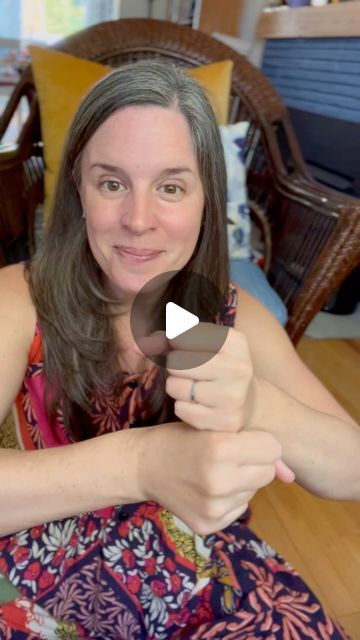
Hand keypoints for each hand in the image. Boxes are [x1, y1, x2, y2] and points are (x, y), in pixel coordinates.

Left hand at [138, 325, 294, 484]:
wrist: (248, 402)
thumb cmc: (217, 366)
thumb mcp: (203, 343)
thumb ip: (167, 338)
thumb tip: (137, 345)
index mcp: (235, 342)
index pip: (181, 335)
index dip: (174, 342)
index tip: (182, 347)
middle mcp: (238, 367)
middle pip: (175, 362)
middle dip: (174, 366)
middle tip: (188, 371)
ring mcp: (233, 396)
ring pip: (175, 386)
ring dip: (177, 387)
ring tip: (193, 387)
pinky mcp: (224, 421)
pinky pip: (181, 409)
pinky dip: (183, 407)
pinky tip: (199, 404)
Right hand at [141, 422, 292, 534]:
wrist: (144, 465)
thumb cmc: (182, 437)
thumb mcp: (214, 428)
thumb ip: (256, 443)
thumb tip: (291, 476)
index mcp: (219, 448)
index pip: (272, 448)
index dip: (258, 441)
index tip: (241, 440)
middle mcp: (218, 481)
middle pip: (266, 472)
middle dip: (254, 463)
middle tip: (228, 457)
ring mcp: (213, 508)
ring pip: (254, 491)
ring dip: (242, 482)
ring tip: (214, 472)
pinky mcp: (209, 525)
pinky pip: (239, 509)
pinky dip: (230, 499)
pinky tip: (207, 490)